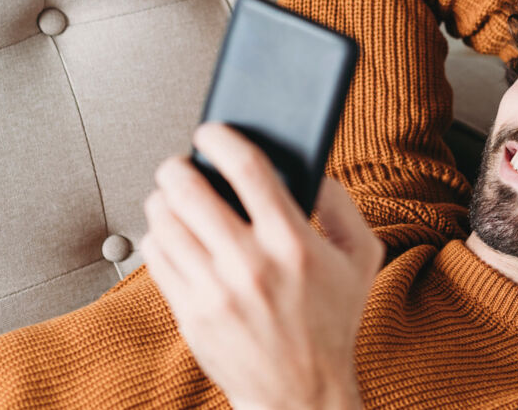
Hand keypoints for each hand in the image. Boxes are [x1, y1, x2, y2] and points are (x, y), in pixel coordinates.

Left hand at [140, 123, 382, 408]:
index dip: (221, 139)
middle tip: (182, 164)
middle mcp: (250, 264)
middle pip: (188, 188)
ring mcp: (215, 291)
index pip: (246, 168)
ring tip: (175, 198)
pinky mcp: (190, 313)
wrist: (301, 393)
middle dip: (178, 165)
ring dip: (164, 198)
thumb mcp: (361, 259)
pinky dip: (159, 235)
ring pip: (164, 220)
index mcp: (293, 243)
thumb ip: (342, 205)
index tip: (211, 132)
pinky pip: (156, 254)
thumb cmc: (333, 322)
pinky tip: (174, 234)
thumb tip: (309, 168)